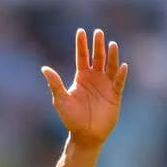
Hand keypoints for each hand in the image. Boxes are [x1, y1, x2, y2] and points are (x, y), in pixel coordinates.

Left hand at [41, 28, 127, 148]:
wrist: (85, 135)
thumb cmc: (71, 118)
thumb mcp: (61, 100)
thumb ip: (55, 84)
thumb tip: (44, 69)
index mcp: (81, 77)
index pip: (82, 56)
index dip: (82, 44)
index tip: (81, 31)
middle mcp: (95, 78)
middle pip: (97, 57)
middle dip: (98, 45)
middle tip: (98, 32)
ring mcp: (106, 85)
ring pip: (110, 66)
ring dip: (112, 55)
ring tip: (112, 44)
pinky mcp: (115, 95)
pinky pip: (119, 82)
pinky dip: (120, 74)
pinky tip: (122, 66)